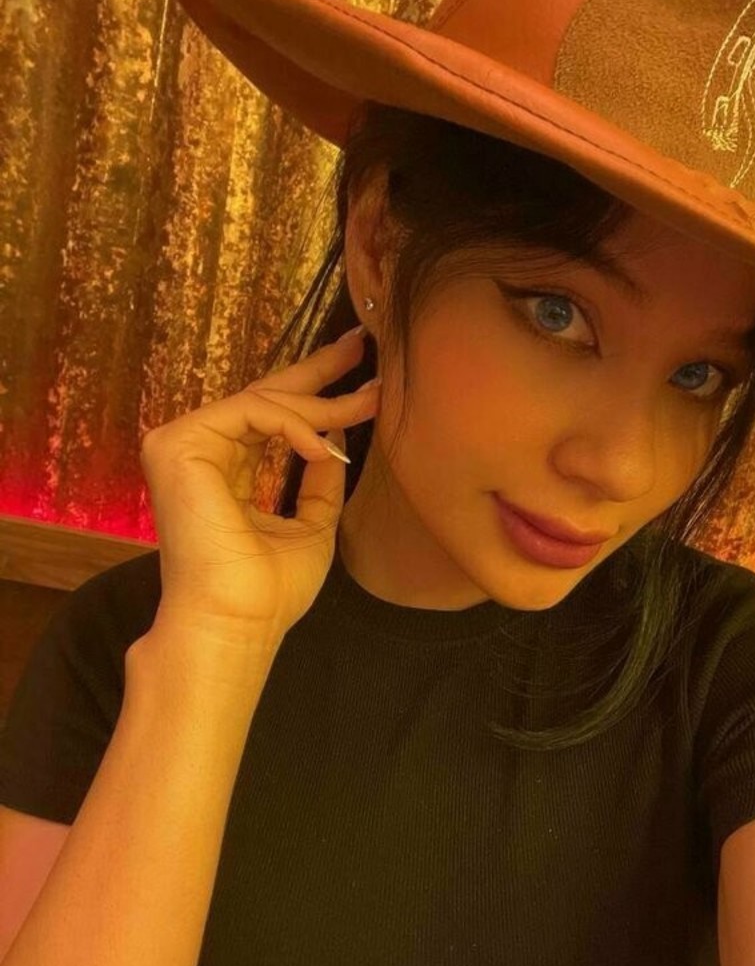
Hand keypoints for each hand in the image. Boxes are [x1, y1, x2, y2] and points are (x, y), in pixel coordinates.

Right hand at [138, 326, 378, 643]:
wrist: (237, 621)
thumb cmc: (270, 590)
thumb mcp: (311, 524)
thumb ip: (318, 481)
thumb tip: (335, 440)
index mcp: (224, 472)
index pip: (269, 421)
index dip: (316, 395)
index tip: (362, 381)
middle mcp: (198, 453)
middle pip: (263, 397)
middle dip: (317, 372)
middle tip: (359, 344)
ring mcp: (182, 445)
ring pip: (263, 402)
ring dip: (321, 403)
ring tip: (366, 403)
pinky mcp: (178, 445)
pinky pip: (250, 413)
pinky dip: (294, 424)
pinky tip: (325, 445)